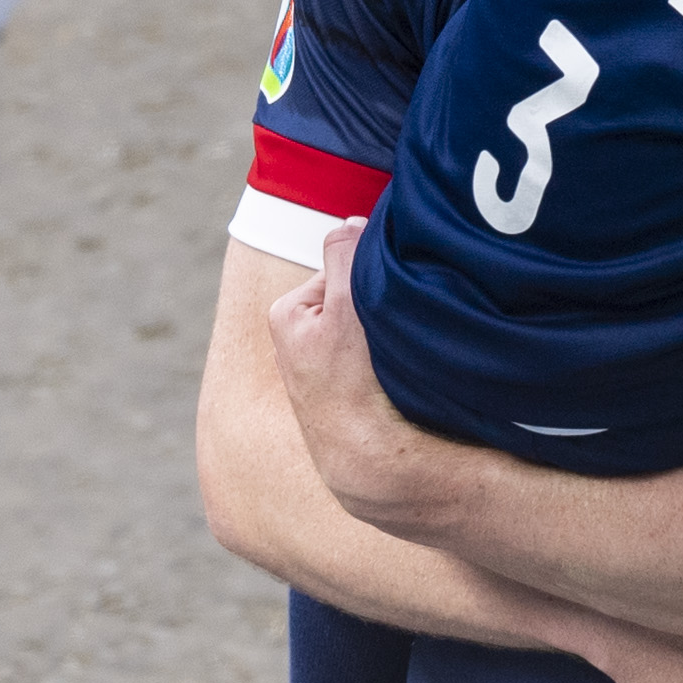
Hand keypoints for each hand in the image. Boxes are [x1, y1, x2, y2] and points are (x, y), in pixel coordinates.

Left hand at [268, 219, 425, 521]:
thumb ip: (345, 256)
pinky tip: (393, 376)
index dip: (372, 276)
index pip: (340, 269)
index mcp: (286, 313)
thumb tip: (349, 223)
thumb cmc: (351, 384)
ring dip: (383, 332)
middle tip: (396, 327)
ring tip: (395, 354)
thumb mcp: (344, 306)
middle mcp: (294, 341)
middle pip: (350, 298)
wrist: (367, 459)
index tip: (390, 299)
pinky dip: (384, 358)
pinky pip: (369, 356)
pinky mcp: (341, 393)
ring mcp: (319, 370)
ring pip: (362, 327)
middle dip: (376, 305)